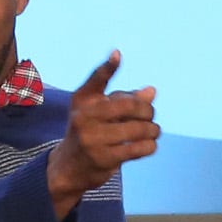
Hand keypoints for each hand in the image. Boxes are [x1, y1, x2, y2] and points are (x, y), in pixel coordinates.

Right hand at [47, 52, 158, 219]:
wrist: (68, 168)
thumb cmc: (89, 132)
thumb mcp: (100, 112)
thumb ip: (125, 99)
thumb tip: (152, 91)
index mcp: (83, 101)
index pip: (97, 80)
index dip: (108, 67)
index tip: (117, 54)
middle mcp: (84, 117)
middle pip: (131, 106)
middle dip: (148, 111)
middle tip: (151, 117)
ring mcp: (92, 139)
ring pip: (139, 128)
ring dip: (152, 130)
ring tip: (153, 132)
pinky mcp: (103, 158)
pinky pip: (139, 148)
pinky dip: (150, 146)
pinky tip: (149, 145)